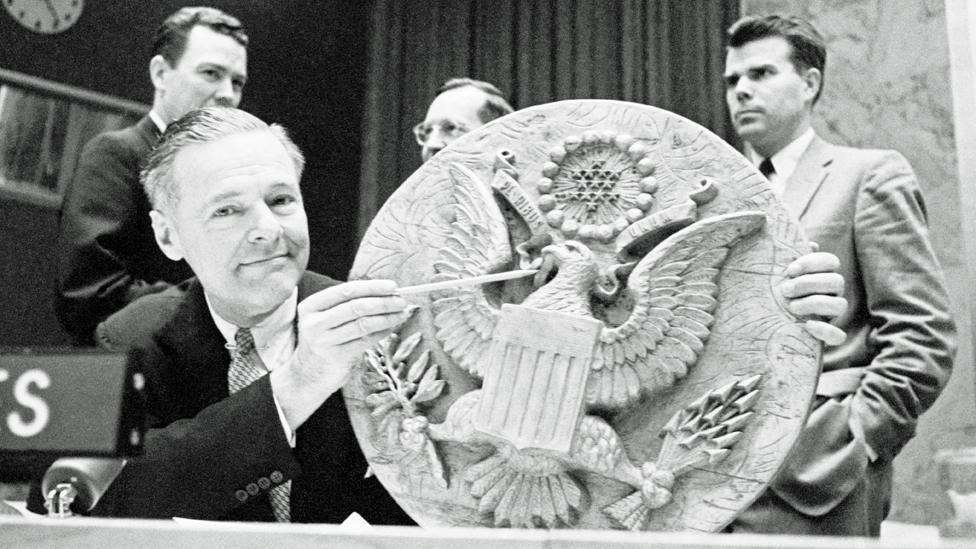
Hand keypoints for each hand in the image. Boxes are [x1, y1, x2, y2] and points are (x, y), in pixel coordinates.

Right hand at [272, 280, 409, 426]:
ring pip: (363, 324)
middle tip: (401, 301)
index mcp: (311, 306)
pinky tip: (391, 327)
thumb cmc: (324, 342)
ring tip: (402, 313)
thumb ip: (347, 305)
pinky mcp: (337, 357)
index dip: (371, 287)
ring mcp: (324, 341)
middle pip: (356, 306)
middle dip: (383, 302)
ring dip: (387, 317)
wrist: (307, 376)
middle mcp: (314, 322)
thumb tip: (385, 293)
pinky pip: (366, 341)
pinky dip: (382, 332)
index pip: (345, 290)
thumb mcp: (326, 319)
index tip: (392, 286)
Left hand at [780, 249, 846, 345]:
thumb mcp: (775, 274)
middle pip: (837, 281)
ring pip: (840, 305)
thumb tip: (811, 244)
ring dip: (816, 303)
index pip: (831, 261)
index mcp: (822, 275)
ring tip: (792, 307)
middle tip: (785, 290)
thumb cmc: (771, 292)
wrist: (762, 323)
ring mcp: (831, 315)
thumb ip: (788, 257)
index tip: (789, 270)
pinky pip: (838, 336)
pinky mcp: (826, 336)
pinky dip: (826, 330)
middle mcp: (831, 293)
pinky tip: (807, 325)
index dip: (813, 263)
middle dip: (810, 284)